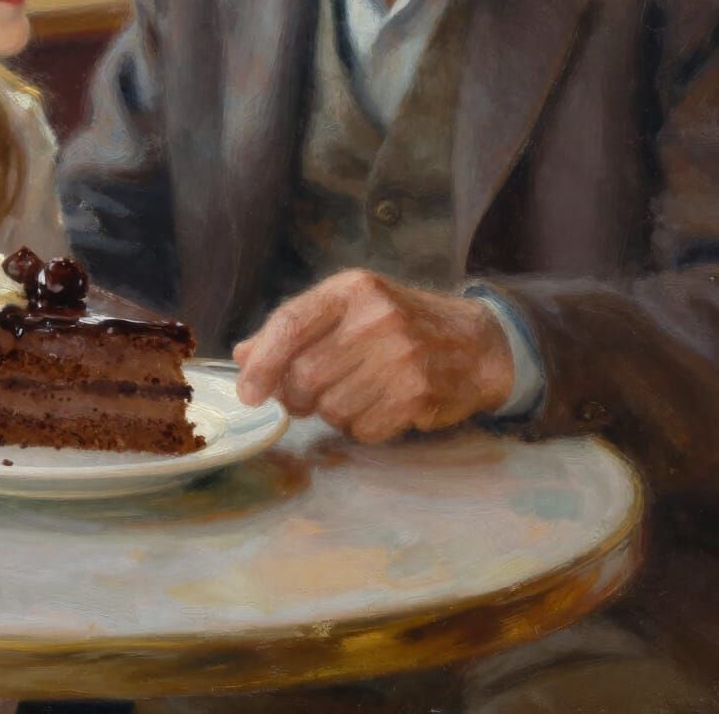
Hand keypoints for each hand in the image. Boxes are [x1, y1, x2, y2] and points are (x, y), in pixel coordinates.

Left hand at [232, 270, 514, 442]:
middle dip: (296, 396)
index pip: (290, 324)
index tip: (248, 393)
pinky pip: (363, 429)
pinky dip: (362, 427)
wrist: (476, 342)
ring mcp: (401, 356)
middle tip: (307, 396)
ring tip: (355, 393)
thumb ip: (295, 329)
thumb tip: (242, 356)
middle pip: (305, 375)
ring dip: (332, 412)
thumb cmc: (400, 323)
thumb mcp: (349, 308)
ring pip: (331, 408)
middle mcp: (376, 317)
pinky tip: (381, 406)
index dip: (261, 363)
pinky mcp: (419, 393)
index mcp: (352, 289)